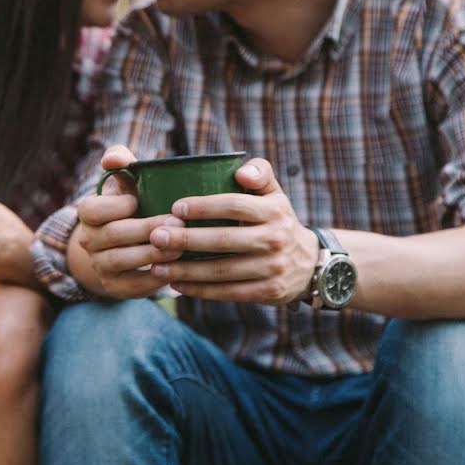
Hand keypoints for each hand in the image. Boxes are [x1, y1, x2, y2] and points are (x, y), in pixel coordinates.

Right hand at [76, 145, 183, 298]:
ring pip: (122, 260)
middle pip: (113, 235)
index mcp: (88, 213)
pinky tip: (177, 267)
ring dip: (153, 252)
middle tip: (178, 223)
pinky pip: (133, 285)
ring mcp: (100, 266)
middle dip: (147, 229)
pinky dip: (155, 277)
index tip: (137, 201)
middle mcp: (88, 240)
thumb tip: (112, 159)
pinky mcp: (115, 287)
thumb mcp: (126, 182)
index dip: (115, 206)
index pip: (92, 209)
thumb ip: (121, 163)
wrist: (127, 244)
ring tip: (181, 246)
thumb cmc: (133, 203)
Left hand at [147, 158, 319, 305]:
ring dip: (186, 270)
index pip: (234, 206)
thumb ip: (260, 173)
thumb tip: (240, 171)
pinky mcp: (268, 292)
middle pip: (224, 240)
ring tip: (157, 266)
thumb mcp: (274, 194)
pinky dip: (200, 290)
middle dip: (186, 239)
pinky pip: (228, 292)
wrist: (309, 264)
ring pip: (222, 271)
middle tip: (156, 237)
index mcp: (273, 211)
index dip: (204, 206)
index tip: (175, 208)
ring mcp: (272, 268)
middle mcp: (275, 239)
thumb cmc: (276, 221)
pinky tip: (176, 284)